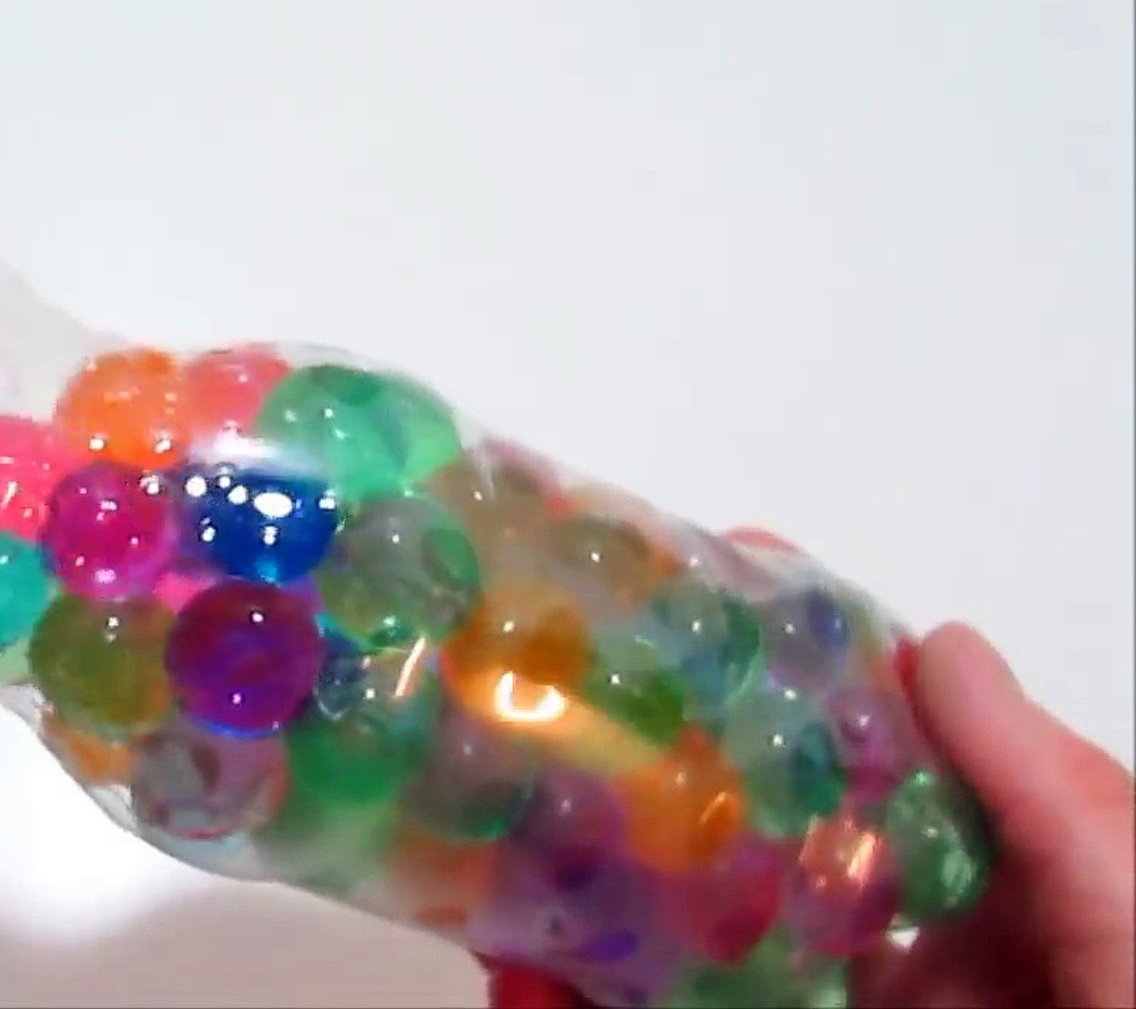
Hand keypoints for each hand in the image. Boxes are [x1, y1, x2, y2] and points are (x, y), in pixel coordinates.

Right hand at [480, 530, 1134, 1008]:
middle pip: (751, 843)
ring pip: (685, 947)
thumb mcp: (1123, 898)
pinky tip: (517, 976)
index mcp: (993, 884)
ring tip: (495, 866)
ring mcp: (828, 1001)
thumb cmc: (1126, 1005)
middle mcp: (903, 944)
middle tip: (551, 723)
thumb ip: (1045, 790)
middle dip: (644, 791)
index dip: (795, 678)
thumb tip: (939, 644)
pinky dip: (578, 1002)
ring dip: (583, 908)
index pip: (877, 755)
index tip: (705, 600)